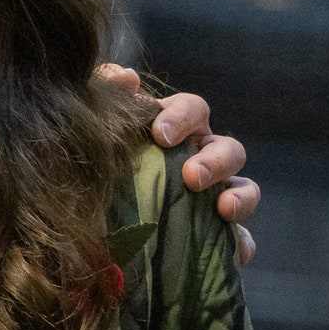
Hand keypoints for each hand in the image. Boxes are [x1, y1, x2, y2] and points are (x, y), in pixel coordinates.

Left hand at [97, 66, 259, 263]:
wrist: (84, 216)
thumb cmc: (97, 155)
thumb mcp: (96, 124)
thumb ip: (106, 94)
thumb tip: (125, 78)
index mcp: (176, 128)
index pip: (193, 109)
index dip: (182, 117)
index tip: (160, 134)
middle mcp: (202, 157)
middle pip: (229, 148)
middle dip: (215, 160)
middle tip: (192, 176)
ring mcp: (213, 195)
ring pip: (245, 188)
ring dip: (240, 196)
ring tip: (222, 209)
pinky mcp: (215, 233)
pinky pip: (239, 238)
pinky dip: (242, 243)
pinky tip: (237, 251)